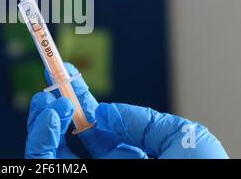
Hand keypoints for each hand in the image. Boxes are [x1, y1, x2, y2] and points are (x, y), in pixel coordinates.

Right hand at [25, 63, 227, 158]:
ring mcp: (86, 178)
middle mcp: (103, 168)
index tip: (68, 73)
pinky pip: (43, 164)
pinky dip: (41, 137)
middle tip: (51, 78)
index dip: (80, 100)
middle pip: (66, 137)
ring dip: (41, 120)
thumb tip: (104, 111)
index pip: (95, 128)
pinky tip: (53, 114)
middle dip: (55, 106)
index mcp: (128, 158)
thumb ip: (142, 121)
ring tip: (50, 99)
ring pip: (47, 151)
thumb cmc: (199, 174)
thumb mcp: (180, 139)